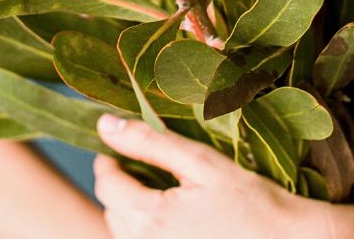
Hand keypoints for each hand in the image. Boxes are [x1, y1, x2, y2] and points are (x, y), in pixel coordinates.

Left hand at [94, 114, 330, 238]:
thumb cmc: (248, 200)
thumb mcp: (200, 162)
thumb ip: (150, 142)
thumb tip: (105, 125)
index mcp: (149, 219)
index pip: (106, 183)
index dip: (110, 158)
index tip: (120, 143)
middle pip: (111, 209)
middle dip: (120, 182)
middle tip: (142, 160)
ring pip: (124, 231)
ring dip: (131, 207)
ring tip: (158, 186)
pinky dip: (147, 228)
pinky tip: (173, 215)